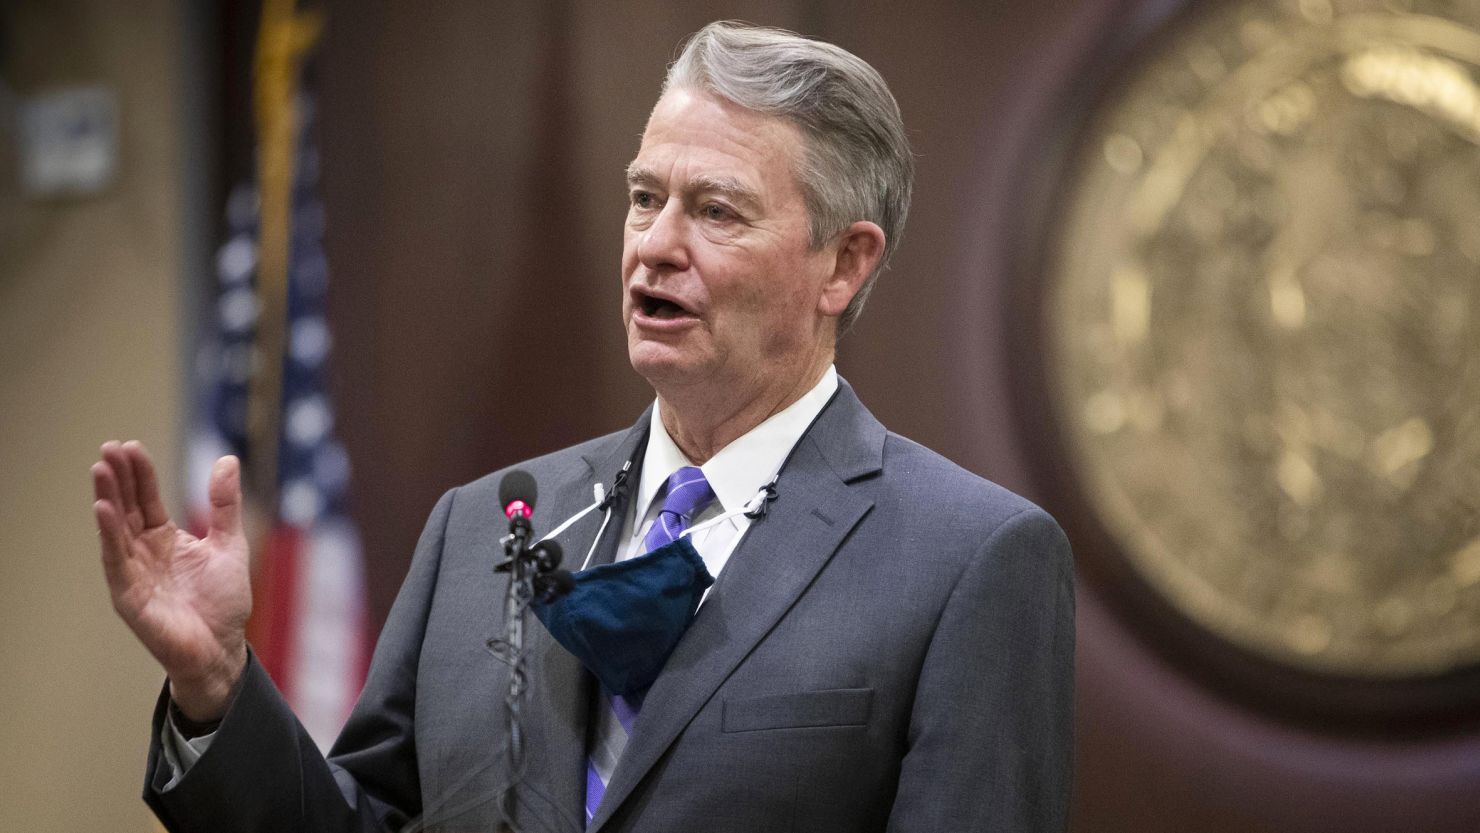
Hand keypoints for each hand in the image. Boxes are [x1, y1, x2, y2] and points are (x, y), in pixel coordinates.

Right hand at [93, 441, 251, 721]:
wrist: (223, 648)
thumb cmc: (224, 601)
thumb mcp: (229, 543)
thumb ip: (225, 504)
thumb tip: (227, 459)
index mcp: (166, 540)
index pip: (147, 500)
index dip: (140, 474)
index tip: (131, 446)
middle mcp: (144, 553)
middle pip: (127, 509)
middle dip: (118, 478)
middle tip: (108, 447)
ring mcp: (134, 574)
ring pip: (116, 530)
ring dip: (108, 499)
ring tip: (101, 469)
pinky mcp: (129, 596)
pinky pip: (116, 561)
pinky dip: (109, 535)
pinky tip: (103, 509)